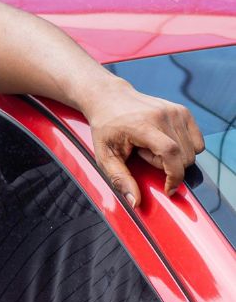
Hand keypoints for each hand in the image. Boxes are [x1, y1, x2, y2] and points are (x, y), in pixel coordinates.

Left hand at [85, 82, 204, 206]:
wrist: (109, 99)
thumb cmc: (105, 128)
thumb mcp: (104, 156)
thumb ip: (120, 179)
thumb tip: (135, 202)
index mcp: (143, 125)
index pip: (171, 153)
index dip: (174, 176)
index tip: (168, 189)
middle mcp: (163, 115)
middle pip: (183, 156)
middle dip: (165, 165)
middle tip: (143, 154)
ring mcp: (175, 111)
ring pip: (191, 151)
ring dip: (174, 157)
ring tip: (150, 146)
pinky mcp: (183, 111)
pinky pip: (197, 142)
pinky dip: (184, 148)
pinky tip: (163, 141)